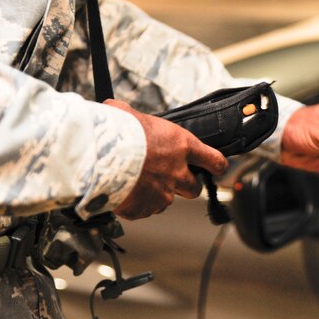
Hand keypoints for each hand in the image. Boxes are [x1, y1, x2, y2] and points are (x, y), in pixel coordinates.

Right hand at [106, 99, 227, 219]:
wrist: (101, 158)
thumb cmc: (116, 132)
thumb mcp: (127, 114)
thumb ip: (131, 115)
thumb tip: (117, 109)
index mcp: (180, 146)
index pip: (213, 159)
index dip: (217, 164)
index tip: (218, 167)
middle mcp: (177, 173)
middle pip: (194, 188)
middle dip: (187, 185)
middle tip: (173, 179)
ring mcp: (162, 195)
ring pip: (167, 200)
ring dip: (157, 194)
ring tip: (136, 183)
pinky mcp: (145, 209)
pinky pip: (144, 209)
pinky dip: (137, 203)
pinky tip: (124, 192)